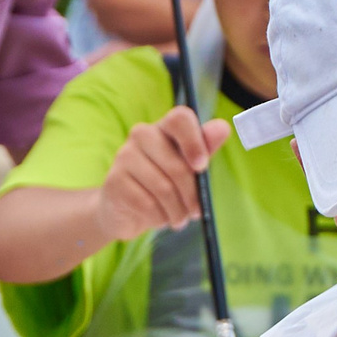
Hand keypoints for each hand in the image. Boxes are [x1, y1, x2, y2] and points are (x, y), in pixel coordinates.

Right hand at [95, 106, 229, 242]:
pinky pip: (146, 203)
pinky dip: (158, 216)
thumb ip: (205, 148)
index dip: (194, 141)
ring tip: (178, 218)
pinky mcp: (113, 180)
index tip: (201, 167)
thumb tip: (222, 127)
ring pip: (162, 187)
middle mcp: (141, 135)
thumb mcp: (188, 169)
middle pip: (176, 163)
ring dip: (177, 210)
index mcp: (164, 128)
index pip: (180, 118)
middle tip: (196, 211)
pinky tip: (159, 217)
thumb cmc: (163, 185)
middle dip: (191, 194)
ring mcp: (124, 156)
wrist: (126, 210)